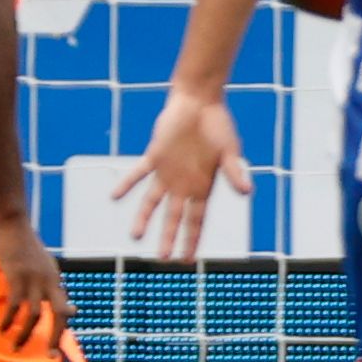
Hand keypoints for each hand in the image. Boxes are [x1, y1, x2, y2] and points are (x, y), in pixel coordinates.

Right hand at [0, 214, 68, 348]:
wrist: (12, 222)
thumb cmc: (24, 244)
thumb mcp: (42, 264)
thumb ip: (49, 283)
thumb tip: (65, 303)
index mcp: (56, 279)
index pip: (65, 308)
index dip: (63, 328)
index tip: (58, 346)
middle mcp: (50, 281)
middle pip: (60, 314)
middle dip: (56, 337)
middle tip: (50, 356)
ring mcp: (34, 279)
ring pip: (35, 315)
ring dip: (26, 334)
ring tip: (15, 347)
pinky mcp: (16, 277)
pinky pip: (14, 305)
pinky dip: (8, 320)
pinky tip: (2, 329)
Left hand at [116, 86, 251, 261]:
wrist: (199, 102)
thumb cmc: (218, 125)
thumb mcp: (229, 150)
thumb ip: (234, 172)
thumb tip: (247, 192)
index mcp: (203, 186)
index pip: (196, 220)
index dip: (192, 240)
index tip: (188, 259)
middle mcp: (183, 184)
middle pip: (174, 217)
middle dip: (169, 238)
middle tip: (164, 258)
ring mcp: (168, 172)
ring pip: (153, 201)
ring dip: (144, 218)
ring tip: (135, 236)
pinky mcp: (155, 156)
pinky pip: (139, 173)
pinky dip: (128, 184)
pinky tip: (115, 196)